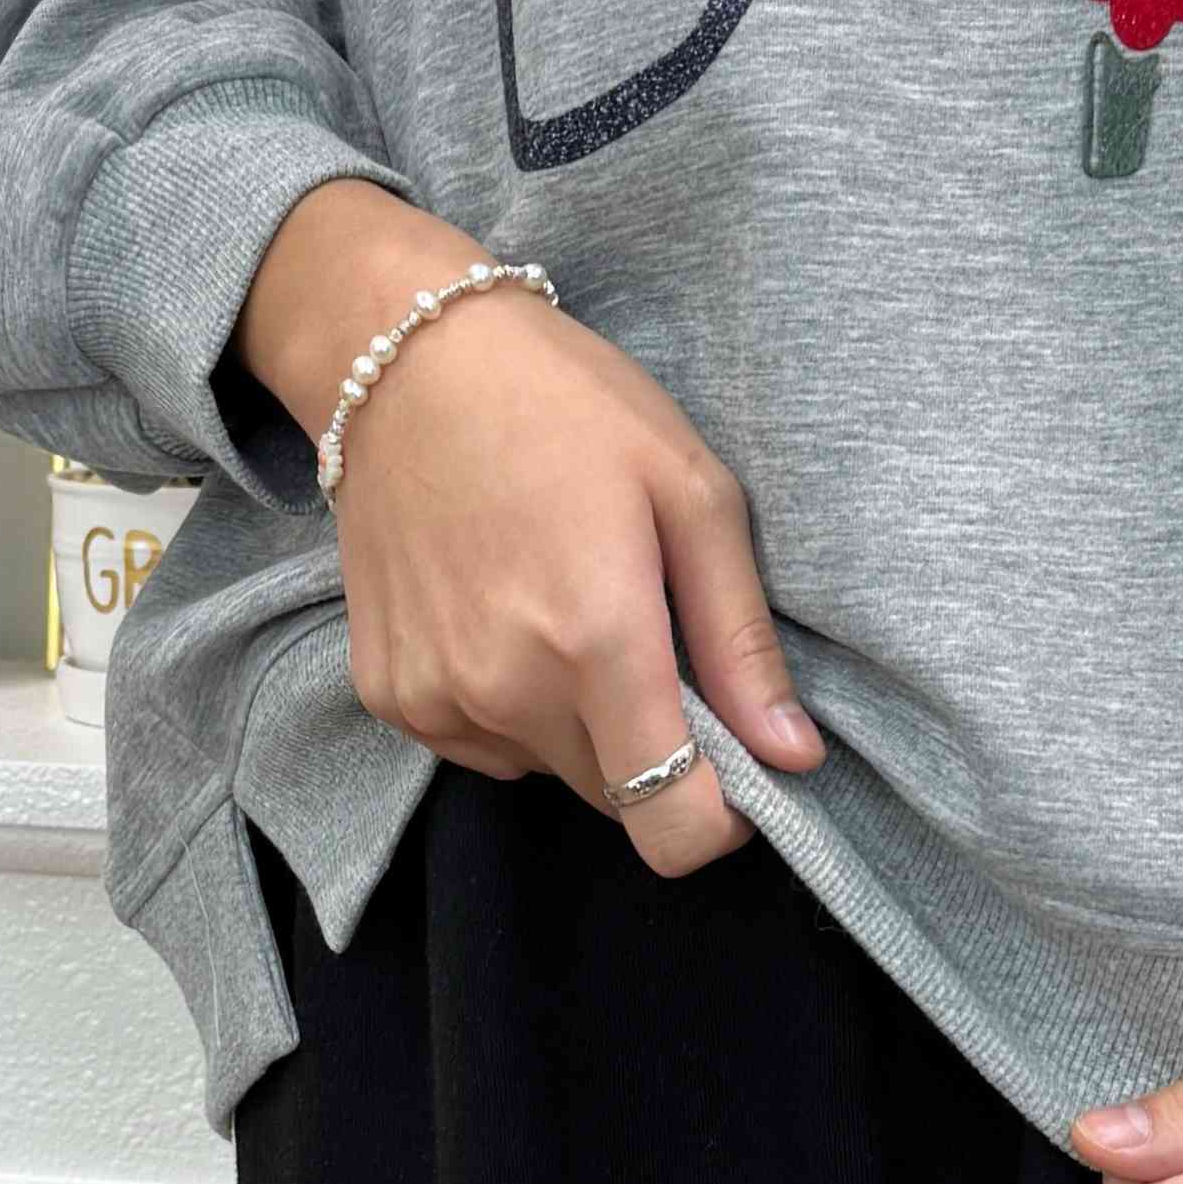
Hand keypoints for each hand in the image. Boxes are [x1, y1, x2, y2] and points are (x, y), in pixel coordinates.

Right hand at [240, 182, 821, 875]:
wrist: (403, 358)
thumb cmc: (567, 405)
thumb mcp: (690, 494)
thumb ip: (741, 641)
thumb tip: (795, 757)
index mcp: (595, 643)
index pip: (670, 825)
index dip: (719, 817)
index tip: (735, 763)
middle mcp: (506, 691)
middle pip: (616, 796)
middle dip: (651, 743)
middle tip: (645, 634)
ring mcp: (436, 700)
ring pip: (548, 770)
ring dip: (578, 722)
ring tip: (564, 606)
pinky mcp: (387, 694)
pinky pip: (481, 746)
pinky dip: (509, 704)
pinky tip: (502, 611)